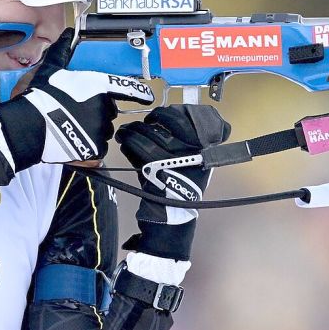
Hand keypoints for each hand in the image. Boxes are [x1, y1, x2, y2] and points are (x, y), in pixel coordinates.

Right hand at [0, 29, 154, 170]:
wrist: (30, 126)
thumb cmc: (40, 97)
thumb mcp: (50, 69)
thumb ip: (62, 51)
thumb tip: (66, 34)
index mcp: (98, 86)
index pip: (127, 88)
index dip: (139, 93)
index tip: (148, 96)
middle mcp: (104, 107)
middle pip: (109, 110)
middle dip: (97, 111)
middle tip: (76, 111)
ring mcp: (101, 129)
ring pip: (103, 129)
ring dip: (92, 129)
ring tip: (72, 126)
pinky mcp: (94, 148)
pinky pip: (98, 148)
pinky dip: (89, 146)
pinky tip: (74, 139)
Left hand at [116, 104, 230, 260]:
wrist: (173, 215)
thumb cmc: (181, 187)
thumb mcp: (191, 163)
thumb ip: (184, 142)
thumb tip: (161, 120)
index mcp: (203, 148)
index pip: (189, 119)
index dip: (171, 114)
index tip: (160, 115)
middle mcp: (190, 151)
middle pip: (166, 124)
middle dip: (150, 120)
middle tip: (141, 123)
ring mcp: (172, 159)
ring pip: (148, 135)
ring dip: (132, 131)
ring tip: (125, 132)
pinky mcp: (155, 168)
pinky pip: (137, 149)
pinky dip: (128, 144)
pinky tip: (125, 143)